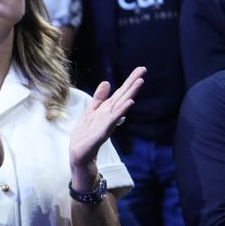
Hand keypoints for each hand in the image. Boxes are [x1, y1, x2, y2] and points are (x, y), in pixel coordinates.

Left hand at [69, 66, 145, 187]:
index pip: (120, 93)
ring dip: (130, 94)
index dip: (129, 81)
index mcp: (106, 110)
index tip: (140, 69)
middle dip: (132, 83)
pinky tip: (129, 103)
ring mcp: (107, 123)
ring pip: (120, 106)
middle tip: (144, 69)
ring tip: (140, 81)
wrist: (80, 156)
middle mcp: (110, 115)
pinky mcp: (102, 132)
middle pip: (123, 96)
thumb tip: (107, 82)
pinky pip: (112, 120)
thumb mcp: (89, 113)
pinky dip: (121, 111)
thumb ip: (98, 99)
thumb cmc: (85, 136)